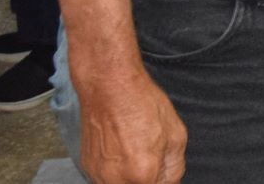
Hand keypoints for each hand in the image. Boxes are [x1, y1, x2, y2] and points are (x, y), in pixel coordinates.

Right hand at [78, 68, 186, 183]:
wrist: (110, 89)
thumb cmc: (143, 106)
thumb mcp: (176, 135)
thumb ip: (174, 168)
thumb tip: (170, 182)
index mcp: (142, 174)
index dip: (163, 181)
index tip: (163, 171)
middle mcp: (116, 180)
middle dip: (148, 179)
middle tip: (153, 158)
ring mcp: (98, 175)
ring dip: (131, 178)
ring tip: (136, 151)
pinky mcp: (87, 167)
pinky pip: (106, 178)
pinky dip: (116, 171)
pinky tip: (122, 150)